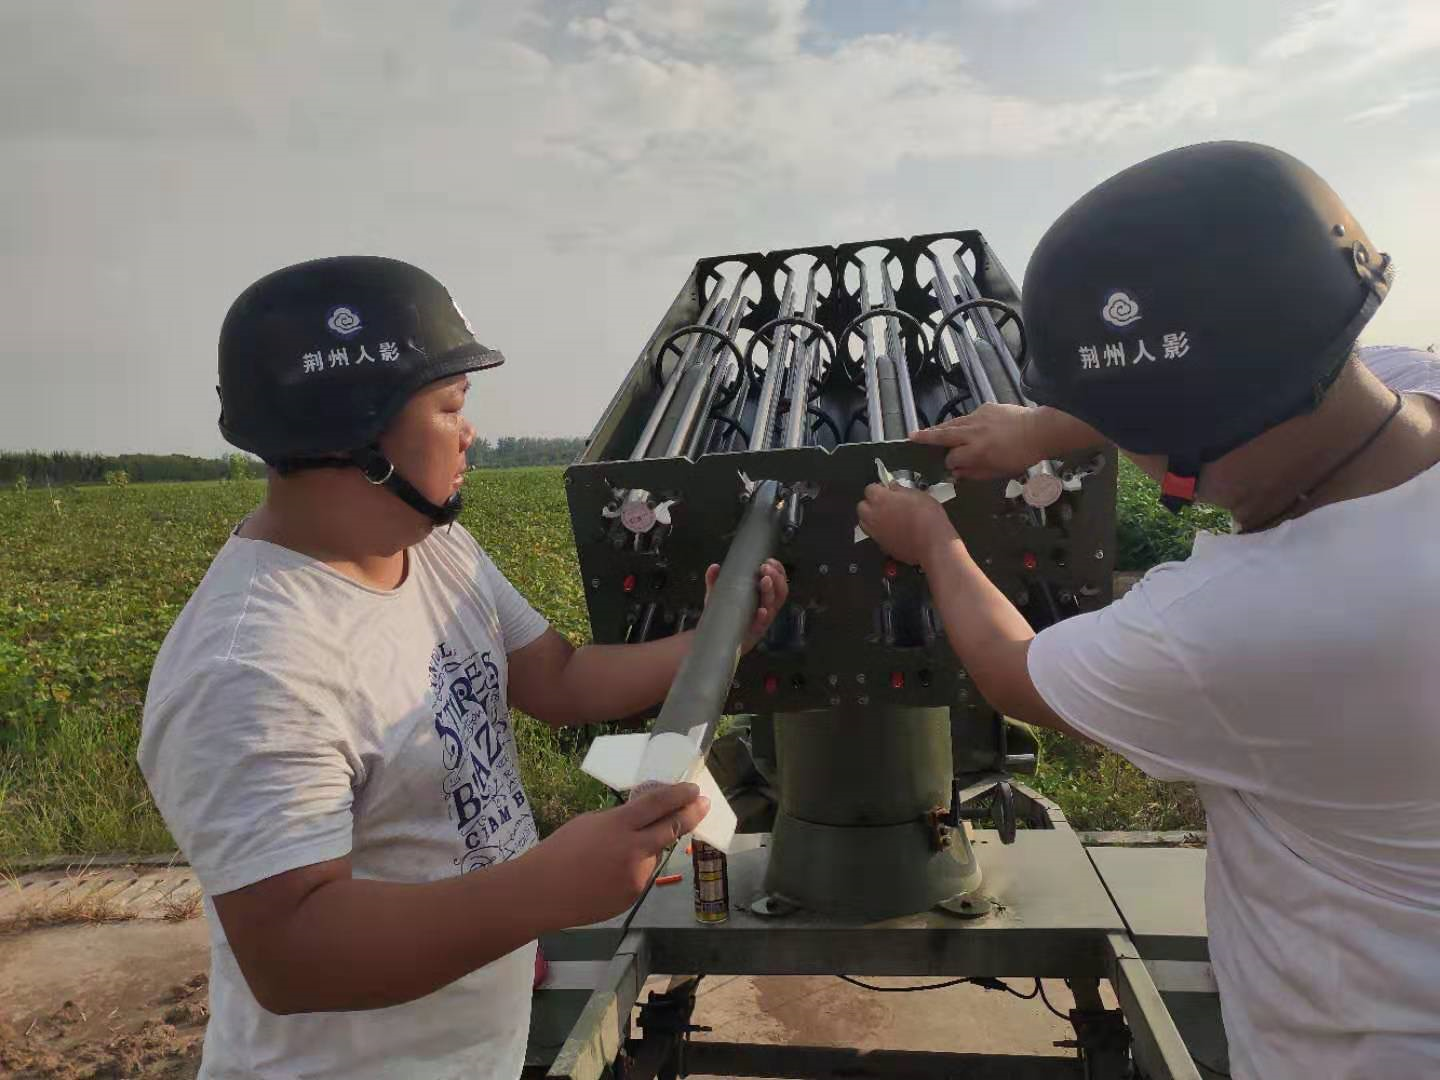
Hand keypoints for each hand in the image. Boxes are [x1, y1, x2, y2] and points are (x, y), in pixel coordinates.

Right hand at [531, 783, 709, 926]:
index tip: (694, 789)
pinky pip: (642, 876)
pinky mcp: (633, 896)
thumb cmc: (559, 851)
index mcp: (619, 825)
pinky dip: (635, 869)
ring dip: (651, 847)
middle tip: (704, 804)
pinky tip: (611, 873)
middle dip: (692, 814)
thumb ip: (620, 820)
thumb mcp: (591, 823)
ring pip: (655, 854)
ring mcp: (636, 876)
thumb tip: (642, 820)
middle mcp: (633, 849)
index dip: (680, 794)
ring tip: (622, 851)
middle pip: (673, 828)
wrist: (542, 892)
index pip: (659, 803)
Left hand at [704, 557, 788, 651]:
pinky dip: (763, 616)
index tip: (770, 561)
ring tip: (765, 580)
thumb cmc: (723, 616)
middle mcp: (766, 608)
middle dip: (776, 577)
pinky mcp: (755, 632)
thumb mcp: (718, 596)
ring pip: (774, 605)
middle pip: (780, 592)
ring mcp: (762, 621)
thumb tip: (714, 567)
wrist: (715, 639)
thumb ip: (715, 581)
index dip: (778, 571)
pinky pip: (762, 624)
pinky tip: (761, 610)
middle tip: (765, 568)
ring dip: (771, 591)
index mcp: (762, 597)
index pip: (778, 582)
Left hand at [856, 482, 959, 566]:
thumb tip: (893, 487)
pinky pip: (875, 535)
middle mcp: (872, 516)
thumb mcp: (918, 495)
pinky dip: (880, 532)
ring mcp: (875, 532)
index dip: (880, 488)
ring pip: (864, 522)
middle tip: (887, 504)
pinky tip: (894, 531)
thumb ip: (901, 490)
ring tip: (888, 518)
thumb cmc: (927, 516)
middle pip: (862, 506)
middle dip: (871, 503)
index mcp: (880, 499)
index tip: (889, 490)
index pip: (869, 488)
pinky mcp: (881, 546)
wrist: (932, 544)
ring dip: (872, 518)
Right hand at [910, 403, 1039, 479]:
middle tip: (911, 437)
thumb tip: (956, 472)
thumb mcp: (998, 472)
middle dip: (926, 437)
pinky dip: (962, 423)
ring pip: (953, 423)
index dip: (949, 464)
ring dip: (939, 428)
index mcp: (975, 451)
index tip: (951, 468)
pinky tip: (963, 427)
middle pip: (943, 434)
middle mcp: (972, 432)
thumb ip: (974, 472)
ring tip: (928, 431)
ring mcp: (978, 417)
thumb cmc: (1021, 456)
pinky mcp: (986, 408)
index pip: (951, 458)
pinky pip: (968, 416)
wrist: (1040, 430)